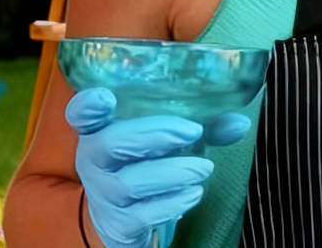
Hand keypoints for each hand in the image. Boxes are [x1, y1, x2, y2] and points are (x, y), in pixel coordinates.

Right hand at [66, 87, 250, 247]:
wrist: (129, 216)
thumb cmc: (150, 161)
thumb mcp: (173, 137)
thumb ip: (206, 125)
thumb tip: (238, 123)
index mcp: (102, 128)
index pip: (82, 113)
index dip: (88, 105)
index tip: (102, 97)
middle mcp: (94, 160)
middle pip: (109, 144)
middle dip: (153, 134)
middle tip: (193, 130)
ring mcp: (104, 194)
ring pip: (128, 183)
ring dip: (172, 172)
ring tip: (205, 167)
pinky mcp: (118, 223)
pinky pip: (141, 215)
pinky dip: (172, 203)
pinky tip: (193, 193)